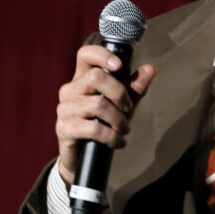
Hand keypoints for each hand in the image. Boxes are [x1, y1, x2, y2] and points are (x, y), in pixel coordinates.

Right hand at [55, 44, 155, 184]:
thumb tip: (150, 69)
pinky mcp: (64, 128)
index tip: (119, 66)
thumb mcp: (122, 106)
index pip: (85, 55)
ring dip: (118, 120)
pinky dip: (112, 137)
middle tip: (128, 109)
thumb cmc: (103, 126)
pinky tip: (117, 142)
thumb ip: (135, 88)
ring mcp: (65, 109)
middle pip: (95, 77)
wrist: (83, 159)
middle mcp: (70, 90)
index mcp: (82, 79)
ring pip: (98, 105)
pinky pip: (93, 128)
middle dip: (120, 94)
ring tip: (124, 130)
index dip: (102, 55)